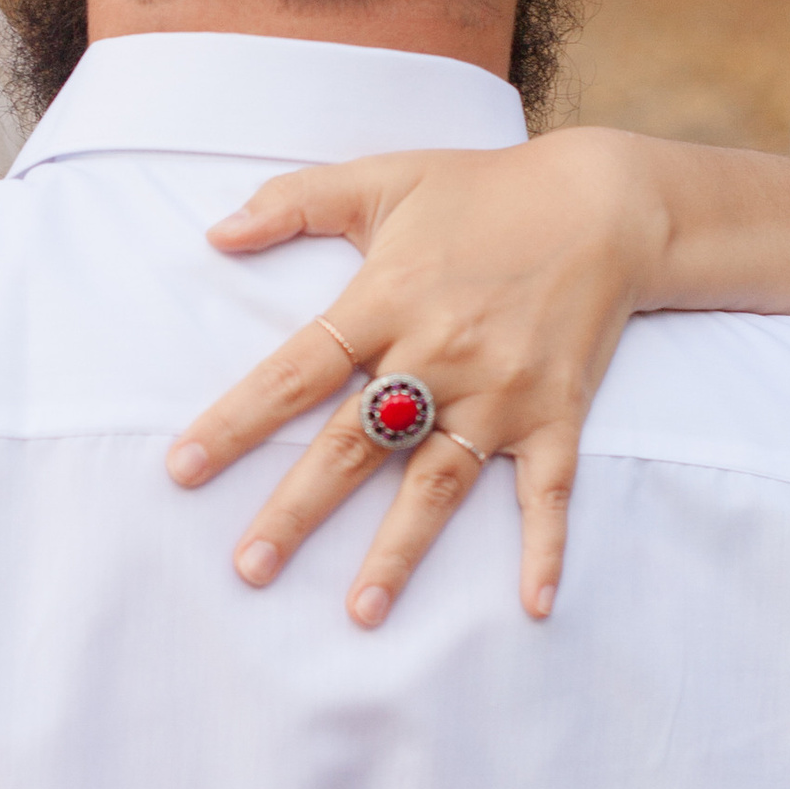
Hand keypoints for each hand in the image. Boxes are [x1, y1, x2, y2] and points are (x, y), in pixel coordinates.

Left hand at [166, 132, 661, 626]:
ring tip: (359, 611)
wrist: (606, 203)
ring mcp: (501, 392)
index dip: (236, 421)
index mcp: (386, 299)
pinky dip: (545, 547)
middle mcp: (438, 354)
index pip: (295, 371)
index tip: (183, 469)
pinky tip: (534, 604)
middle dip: (297, 511)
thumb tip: (216, 232)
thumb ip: (295, 202)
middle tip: (249, 569)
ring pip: (438, 485)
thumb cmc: (483, 190)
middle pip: (353, 446)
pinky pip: (549, 491)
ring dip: (398, 551)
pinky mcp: (556, 414)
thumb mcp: (383, 178)